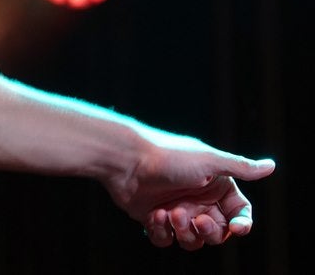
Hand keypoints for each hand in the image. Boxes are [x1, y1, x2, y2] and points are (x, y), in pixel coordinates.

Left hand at [104, 129, 274, 249]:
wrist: (125, 159)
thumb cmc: (169, 156)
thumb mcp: (209, 160)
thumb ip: (240, 167)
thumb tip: (271, 166)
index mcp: (215, 187)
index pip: (239, 214)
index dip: (241, 225)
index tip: (238, 229)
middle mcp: (197, 200)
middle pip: (217, 233)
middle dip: (208, 231)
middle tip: (195, 219)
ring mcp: (176, 210)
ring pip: (192, 240)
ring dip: (184, 232)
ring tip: (169, 213)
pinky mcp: (154, 218)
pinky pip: (166, 239)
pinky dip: (161, 232)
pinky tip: (154, 215)